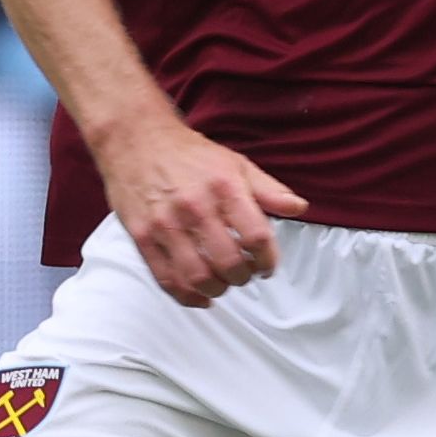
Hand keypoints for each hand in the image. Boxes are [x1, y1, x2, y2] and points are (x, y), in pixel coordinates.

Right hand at [89, 111, 309, 308]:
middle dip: (243, 277)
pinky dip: (187, 296)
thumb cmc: (191, 154)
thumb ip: (269, 190)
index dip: (268, 260)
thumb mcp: (236, 164)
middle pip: (228, 262)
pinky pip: (166, 279)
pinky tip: (201, 296)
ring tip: (223, 283)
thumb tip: (300, 208)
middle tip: (244, 274)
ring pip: (197, 276)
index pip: (256, 237)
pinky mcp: (142, 237)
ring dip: (217, 289)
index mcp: (224, 189)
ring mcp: (165, 225)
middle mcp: (195, 208)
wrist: (135, 140)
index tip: (267, 267)